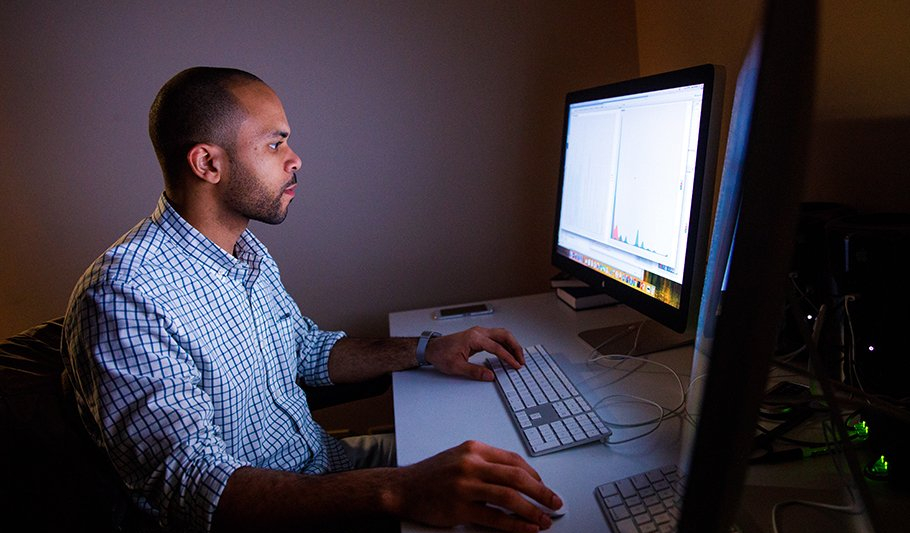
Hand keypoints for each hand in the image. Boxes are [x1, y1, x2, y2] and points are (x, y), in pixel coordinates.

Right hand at [393, 440, 560, 531]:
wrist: (403, 488)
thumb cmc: (433, 475)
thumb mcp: (460, 457)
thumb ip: (486, 464)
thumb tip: (519, 478)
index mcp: (475, 449)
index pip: (514, 460)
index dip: (535, 475)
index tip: (544, 487)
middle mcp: (471, 464)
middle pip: (517, 477)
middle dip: (542, 492)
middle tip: (555, 502)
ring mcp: (465, 486)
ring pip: (509, 498)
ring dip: (532, 510)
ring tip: (544, 520)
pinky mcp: (459, 508)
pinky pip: (494, 518)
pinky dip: (515, 524)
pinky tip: (526, 528)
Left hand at [425, 326, 523, 380]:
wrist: (432, 348)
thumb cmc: (441, 354)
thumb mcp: (457, 367)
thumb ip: (475, 372)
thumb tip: (490, 376)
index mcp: (474, 338)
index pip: (497, 347)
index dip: (508, 357)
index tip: (516, 365)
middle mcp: (478, 332)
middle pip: (504, 335)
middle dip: (515, 347)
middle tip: (521, 360)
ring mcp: (478, 333)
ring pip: (501, 335)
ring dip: (511, 345)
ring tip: (517, 357)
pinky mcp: (478, 336)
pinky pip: (496, 338)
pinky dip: (505, 344)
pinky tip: (507, 353)